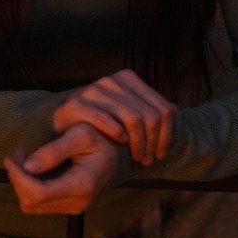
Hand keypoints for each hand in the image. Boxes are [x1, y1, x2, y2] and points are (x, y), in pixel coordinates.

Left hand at [4, 123, 117, 214]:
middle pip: (32, 202)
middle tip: (19, 154)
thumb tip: (27, 167)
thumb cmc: (99, 137)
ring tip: (25, 158)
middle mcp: (78, 202)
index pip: (38, 193)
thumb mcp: (80, 134)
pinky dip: (29, 186)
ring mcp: (74, 207)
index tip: (10, 158)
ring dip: (22, 183)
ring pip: (32, 205)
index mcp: (82, 185)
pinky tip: (33, 167)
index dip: (18, 177)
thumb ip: (53, 151)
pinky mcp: (69, 205)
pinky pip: (40, 203)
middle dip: (18, 179)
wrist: (116, 150)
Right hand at [52, 69, 176, 165]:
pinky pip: (104, 118)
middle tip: (148, 159)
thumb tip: (174, 111)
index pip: (162, 107)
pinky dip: (116, 131)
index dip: (166, 134)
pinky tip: (121, 141)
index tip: (160, 152)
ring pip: (132, 118)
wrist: (64, 119)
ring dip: (138, 143)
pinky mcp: (77, 103)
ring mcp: (95, 90)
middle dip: (153, 142)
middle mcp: (113, 80)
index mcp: (128, 78)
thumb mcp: (125, 109)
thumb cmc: (100, 118)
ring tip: (138, 157)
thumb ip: (147, 108)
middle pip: (149, 115)